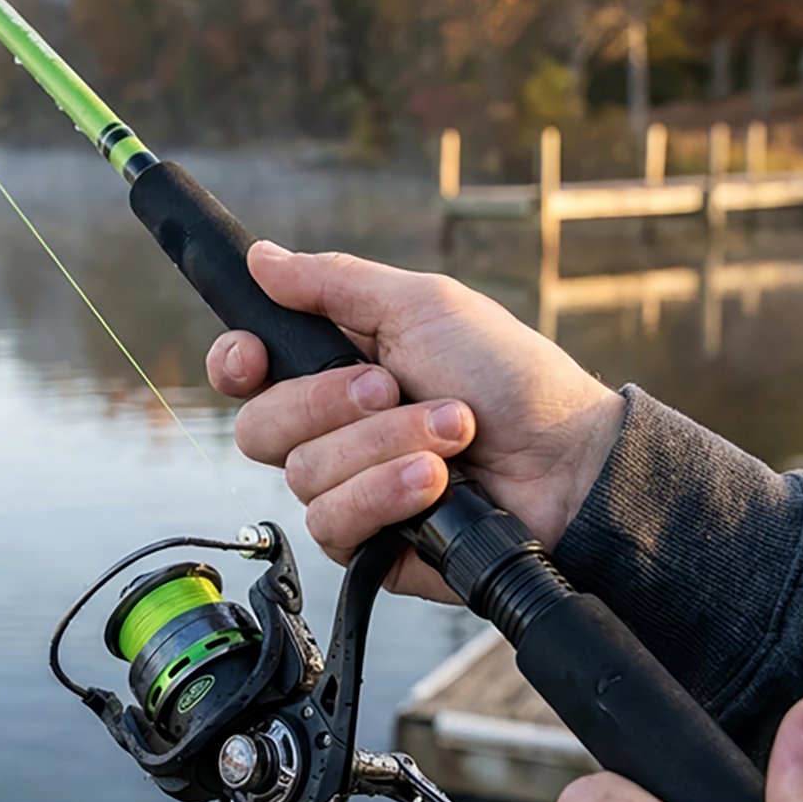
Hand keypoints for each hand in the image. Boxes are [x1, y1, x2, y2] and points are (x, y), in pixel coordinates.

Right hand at [205, 242, 623, 599]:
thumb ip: (335, 282)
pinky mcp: (367, 544)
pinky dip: (384, 494)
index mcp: (334, 367)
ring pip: (301, 474)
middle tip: (396, 387)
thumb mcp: (424, 307)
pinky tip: (434, 485)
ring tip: (451, 434)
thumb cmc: (509, 378)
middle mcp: (331, 430)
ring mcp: (347, 488)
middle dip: (330, 403)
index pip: (244, 372)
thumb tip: (262, 257)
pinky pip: (330, 523)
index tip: (254, 357)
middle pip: (258, 426)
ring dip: (382, 446)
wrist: (568, 463)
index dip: (234, 364)